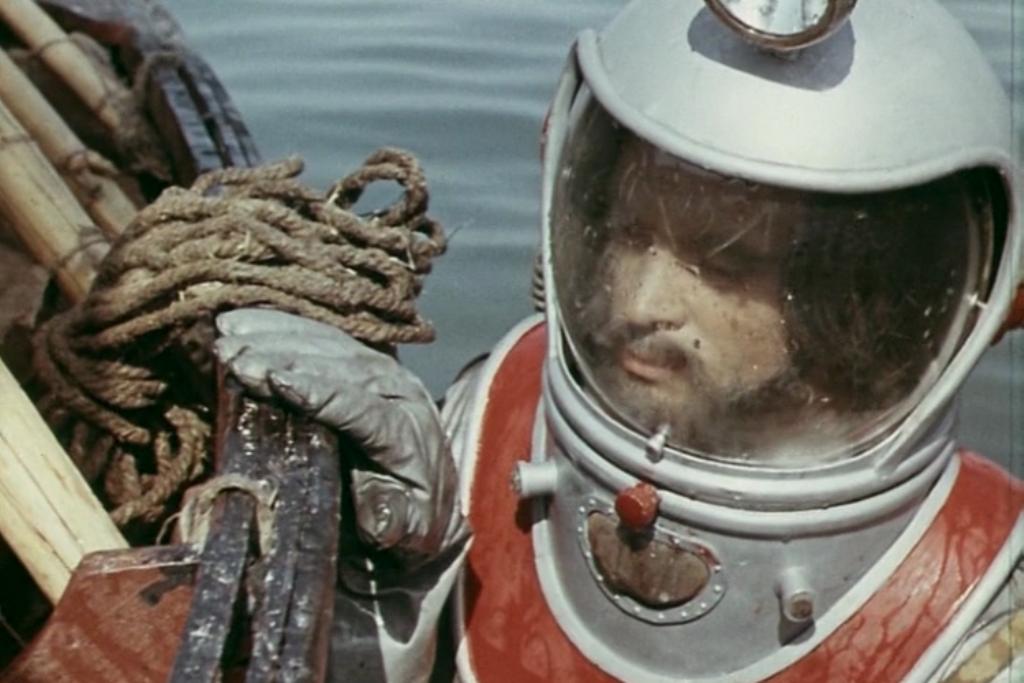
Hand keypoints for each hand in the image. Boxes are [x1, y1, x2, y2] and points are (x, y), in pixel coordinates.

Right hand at [214, 309, 465, 560]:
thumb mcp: (409, 529)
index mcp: (406, 433)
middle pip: (340, 367)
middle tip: (233, 356)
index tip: (276, 381)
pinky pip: (322, 334)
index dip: (319, 393)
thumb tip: (377, 519)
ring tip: (227, 334)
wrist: (431, 494)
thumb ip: (393, 520)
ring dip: (275, 335)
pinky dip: (281, 325)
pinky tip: (243, 320)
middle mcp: (398, 390)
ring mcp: (382, 370)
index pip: (361, 407)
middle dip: (284, 357)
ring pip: (329, 343)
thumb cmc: (410, 515)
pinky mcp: (363, 359)